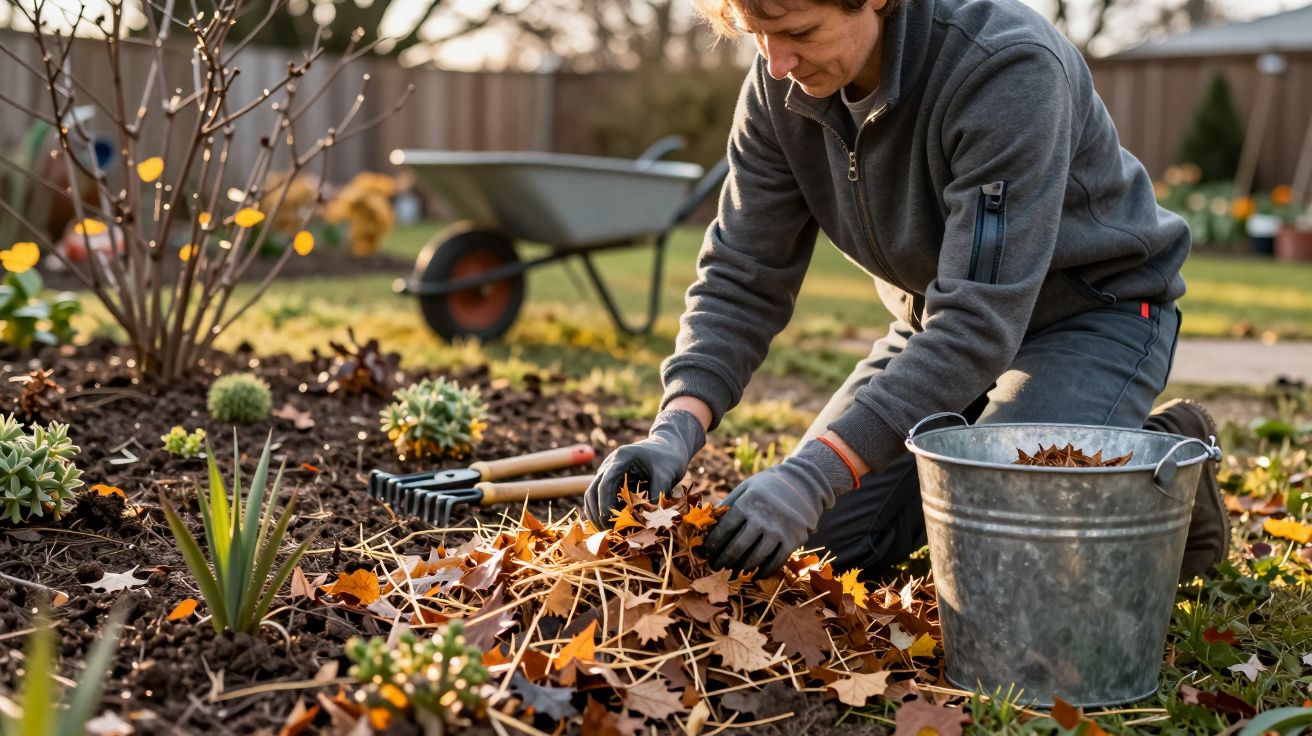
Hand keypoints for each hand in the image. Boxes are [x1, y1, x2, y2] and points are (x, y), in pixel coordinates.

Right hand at [584, 409, 705, 525]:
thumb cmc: (669, 457)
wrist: (670, 445)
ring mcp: (610, 472)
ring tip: (609, 532)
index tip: (609, 521)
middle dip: (597, 512)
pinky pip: (604, 498)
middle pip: (593, 490)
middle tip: (607, 532)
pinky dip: (607, 511)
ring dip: (598, 513)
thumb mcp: (667, 473)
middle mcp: (610, 464)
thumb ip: (658, 492)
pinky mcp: (614, 481)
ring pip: (594, 495)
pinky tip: (614, 525)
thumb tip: (648, 517)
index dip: (605, 503)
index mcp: (621, 458)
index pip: (606, 482)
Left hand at [701, 439, 857, 575]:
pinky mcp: (793, 541)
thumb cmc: (769, 486)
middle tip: (715, 567)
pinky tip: (754, 573)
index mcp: (748, 503)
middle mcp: (763, 518)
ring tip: (731, 573)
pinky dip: (763, 571)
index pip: (725, 529)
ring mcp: (779, 531)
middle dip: (723, 560)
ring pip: (754, 558)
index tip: (706, 552)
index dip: (713, 543)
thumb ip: (729, 504)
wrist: (804, 484)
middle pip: (737, 547)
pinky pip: (775, 562)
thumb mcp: (747, 487)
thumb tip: (709, 524)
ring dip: (740, 569)